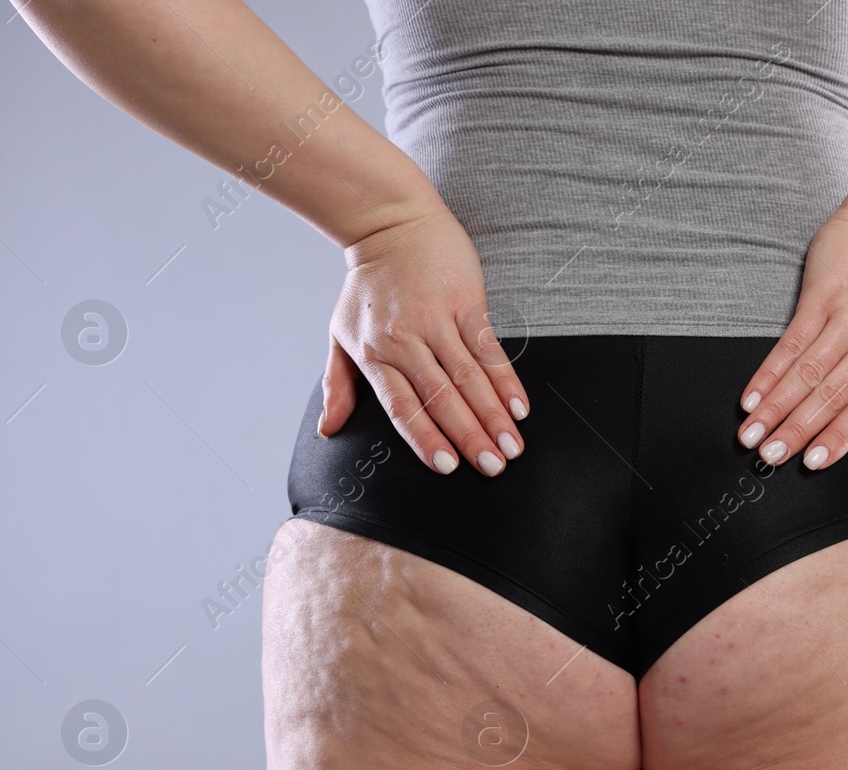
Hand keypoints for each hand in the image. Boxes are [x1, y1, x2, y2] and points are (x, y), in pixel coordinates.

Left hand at [318, 209, 530, 475]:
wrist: (390, 223)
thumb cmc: (367, 284)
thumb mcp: (340, 334)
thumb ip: (337, 384)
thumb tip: (327, 430)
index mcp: (375, 353)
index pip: (402, 406)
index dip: (425, 437)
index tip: (447, 466)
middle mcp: (405, 340)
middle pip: (442, 397)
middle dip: (469, 436)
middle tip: (492, 467)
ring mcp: (438, 320)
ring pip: (470, 378)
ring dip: (494, 415)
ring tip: (511, 447)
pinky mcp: (467, 302)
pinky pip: (489, 348)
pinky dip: (506, 379)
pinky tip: (520, 406)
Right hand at [736, 209, 847, 469]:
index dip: (839, 437)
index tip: (814, 461)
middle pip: (830, 395)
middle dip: (797, 430)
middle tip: (770, 456)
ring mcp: (845, 317)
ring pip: (806, 373)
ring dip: (775, 407)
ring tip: (752, 433)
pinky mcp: (819, 297)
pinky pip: (790, 342)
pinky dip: (768, 373)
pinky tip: (752, 396)